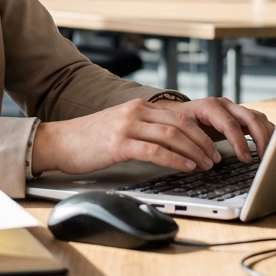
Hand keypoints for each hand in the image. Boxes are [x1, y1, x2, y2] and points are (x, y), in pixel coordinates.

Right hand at [31, 98, 273, 175]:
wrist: (59, 142)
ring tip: (207, 165)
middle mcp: (137, 111)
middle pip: (182, 123)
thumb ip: (145, 130)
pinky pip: (155, 150)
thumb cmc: (90, 140)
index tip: (214, 146)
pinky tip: (186, 168)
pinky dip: (175, 160)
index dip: (201, 131)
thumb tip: (173, 145)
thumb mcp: (122, 128)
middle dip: (204, 142)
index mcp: (140, 107)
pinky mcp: (119, 143)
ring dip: (194, 151)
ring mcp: (128, 125)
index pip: (180, 116)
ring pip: (173, 135)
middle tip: (217, 158)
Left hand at [150, 97, 273, 163]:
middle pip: (250, 118)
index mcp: (209, 106)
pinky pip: (258, 121)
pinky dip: (266, 133)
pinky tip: (270, 146)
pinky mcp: (239, 115)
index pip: (230, 124)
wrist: (176, 111)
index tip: (245, 160)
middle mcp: (225, 104)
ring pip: (258, 118)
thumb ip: (192, 145)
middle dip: (261, 139)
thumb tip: (204, 164)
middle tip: (264, 159)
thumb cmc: (177, 123)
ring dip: (267, 135)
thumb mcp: (180, 132)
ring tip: (270, 155)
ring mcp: (234, 108)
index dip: (240, 143)